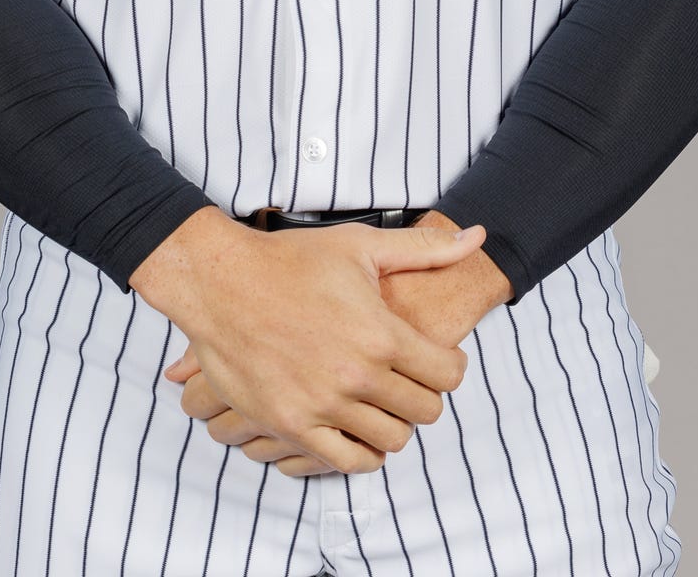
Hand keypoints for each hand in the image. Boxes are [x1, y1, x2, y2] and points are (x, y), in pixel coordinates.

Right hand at [138, 212, 485, 475]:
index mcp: (379, 332)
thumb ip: (424, 248)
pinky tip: (357, 427)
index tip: (439, 359)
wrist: (221, 281)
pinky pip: (347, 461)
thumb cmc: (290, 259)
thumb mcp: (361, 245)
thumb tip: (476, 235)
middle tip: (410, 379)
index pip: (447, 374)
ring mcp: (323, 406)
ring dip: (395, 424)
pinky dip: (362, 452)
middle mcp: (356, 375)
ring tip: (383, 401)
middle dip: (425, 395)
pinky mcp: (291, 425)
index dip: (451, 367)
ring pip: (390, 441)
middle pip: (424, 411)